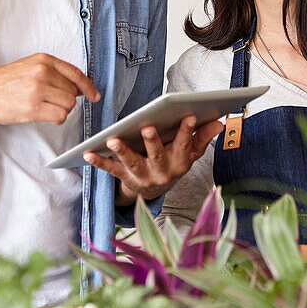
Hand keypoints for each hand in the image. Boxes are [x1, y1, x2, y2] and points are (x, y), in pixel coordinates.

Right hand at [0, 53, 98, 124]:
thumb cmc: (3, 82)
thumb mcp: (29, 66)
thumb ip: (53, 73)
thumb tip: (78, 88)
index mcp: (44, 60)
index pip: (75, 73)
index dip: (88, 87)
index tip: (94, 95)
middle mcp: (43, 72)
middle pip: (72, 92)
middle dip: (66, 100)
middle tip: (50, 102)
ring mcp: (38, 90)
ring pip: (68, 105)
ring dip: (60, 110)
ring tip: (43, 108)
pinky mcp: (33, 107)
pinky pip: (60, 116)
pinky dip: (56, 119)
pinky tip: (42, 114)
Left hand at [83, 116, 222, 203]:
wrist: (152, 191)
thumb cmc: (172, 163)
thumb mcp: (190, 153)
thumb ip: (202, 137)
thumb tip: (218, 122)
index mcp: (180, 163)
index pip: (185, 146)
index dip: (188, 132)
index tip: (190, 116)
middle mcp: (162, 173)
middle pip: (158, 156)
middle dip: (153, 142)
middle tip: (147, 127)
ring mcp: (142, 177)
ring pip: (132, 164)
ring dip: (122, 151)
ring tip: (112, 139)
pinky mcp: (125, 178)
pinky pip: (111, 170)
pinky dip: (99, 162)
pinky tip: (87, 152)